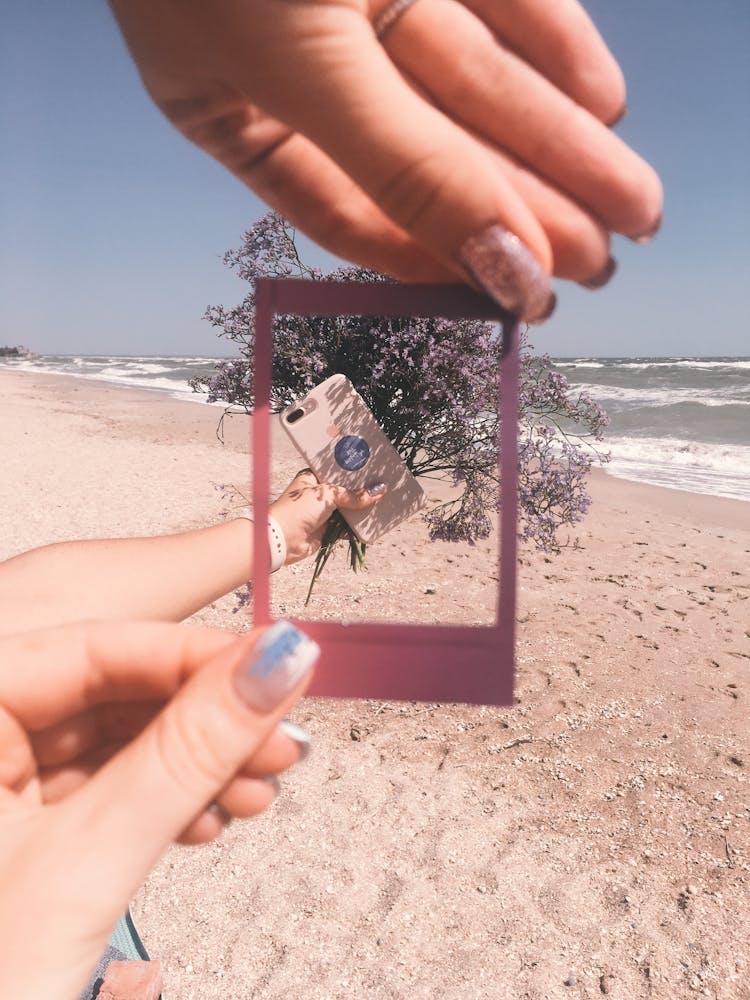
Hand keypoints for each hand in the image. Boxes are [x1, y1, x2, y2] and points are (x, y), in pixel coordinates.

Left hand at [0, 619, 317, 999]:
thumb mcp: (85, 865)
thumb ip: (186, 756)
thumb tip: (276, 664)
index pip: (89, 650)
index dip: (190, 655)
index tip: (275, 661)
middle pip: (113, 696)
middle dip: (207, 721)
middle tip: (282, 736)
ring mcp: (0, 788)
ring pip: (120, 745)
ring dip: (200, 767)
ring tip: (262, 790)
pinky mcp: (26, 834)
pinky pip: (110, 793)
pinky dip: (169, 804)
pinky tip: (215, 818)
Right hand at [109, 0, 661, 319]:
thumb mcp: (302, 64)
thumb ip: (402, 168)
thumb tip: (501, 271)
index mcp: (240, 109)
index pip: (351, 209)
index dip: (436, 254)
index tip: (516, 292)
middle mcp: (305, 57)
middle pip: (430, 148)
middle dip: (520, 205)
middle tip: (601, 259)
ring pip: (473, 77)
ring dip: (557, 138)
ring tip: (630, 200)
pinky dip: (549, 37)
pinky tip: (601, 100)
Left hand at [271, 468, 384, 563]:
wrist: (282, 540)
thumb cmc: (299, 509)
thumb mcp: (328, 496)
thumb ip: (354, 496)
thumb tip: (379, 491)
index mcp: (313, 478)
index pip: (338, 471)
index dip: (355, 471)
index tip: (374, 469)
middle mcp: (317, 494)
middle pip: (345, 491)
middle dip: (362, 492)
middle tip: (383, 485)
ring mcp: (322, 512)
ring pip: (347, 509)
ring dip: (361, 509)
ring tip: (383, 503)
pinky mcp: (326, 529)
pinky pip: (346, 526)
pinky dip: (357, 526)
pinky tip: (371, 522)